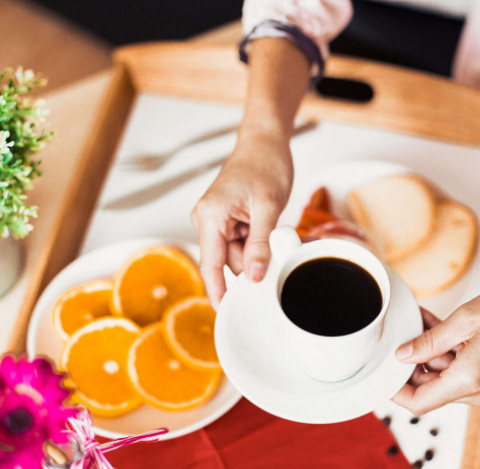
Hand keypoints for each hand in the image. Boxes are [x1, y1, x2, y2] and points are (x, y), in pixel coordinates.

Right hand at [192, 135, 292, 307]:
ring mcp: (214, 221)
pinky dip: (255, 241)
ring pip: (237, 255)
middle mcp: (206, 220)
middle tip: (273, 239)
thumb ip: (260, 244)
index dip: (218, 292)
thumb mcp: (268, 207)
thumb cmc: (264, 165)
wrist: (265, 144)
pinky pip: (240, 243)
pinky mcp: (225, 221)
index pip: (212, 265)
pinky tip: (264, 222)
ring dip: (257, 249)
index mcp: (210, 216)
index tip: (224, 314)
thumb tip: (253, 276)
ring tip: (269, 222)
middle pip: (228, 262)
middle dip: (252, 260)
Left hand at [393, 279, 479, 414]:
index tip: (382, 371)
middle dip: (411, 363)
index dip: (395, 390)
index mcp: (469, 381)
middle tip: (404, 332)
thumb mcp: (465, 319)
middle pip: (428, 389)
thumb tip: (403, 355)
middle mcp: (478, 392)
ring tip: (422, 320)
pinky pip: (458, 369)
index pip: (419, 403)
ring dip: (428, 352)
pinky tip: (438, 325)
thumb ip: (429, 341)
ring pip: (442, 376)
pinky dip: (446, 350)